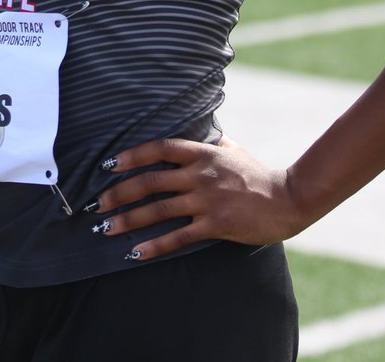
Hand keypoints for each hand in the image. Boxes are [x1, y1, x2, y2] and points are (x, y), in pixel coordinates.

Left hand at [91, 135, 304, 260]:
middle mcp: (201, 174)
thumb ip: (210, 143)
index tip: (109, 165)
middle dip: (119, 193)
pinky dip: (154, 245)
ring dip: (128, 220)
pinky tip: (135, 252)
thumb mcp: (232, 150)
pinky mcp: (215, 224)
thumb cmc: (257, 174)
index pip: (160, 148)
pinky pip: (178, 236)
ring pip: (159, 210)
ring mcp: (207, 199)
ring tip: (106, 228)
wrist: (286, 199)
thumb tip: (197, 133)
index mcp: (203, 153)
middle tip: (97, 204)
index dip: (132, 155)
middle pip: (150, 181)